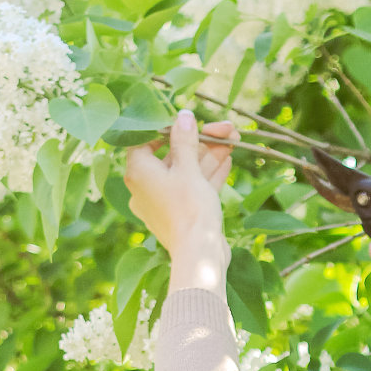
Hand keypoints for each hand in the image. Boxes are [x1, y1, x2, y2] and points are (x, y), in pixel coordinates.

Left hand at [123, 111, 238, 259]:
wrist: (200, 255)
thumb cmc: (189, 209)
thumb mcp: (188, 168)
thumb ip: (185, 140)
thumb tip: (183, 115)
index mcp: (137, 171)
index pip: (146, 139)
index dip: (168, 127)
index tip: (188, 121)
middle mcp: (145, 186)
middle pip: (172, 155)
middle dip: (201, 141)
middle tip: (224, 129)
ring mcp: (164, 202)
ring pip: (186, 171)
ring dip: (209, 155)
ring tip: (232, 139)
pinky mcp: (180, 214)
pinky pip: (192, 188)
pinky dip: (208, 175)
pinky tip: (227, 159)